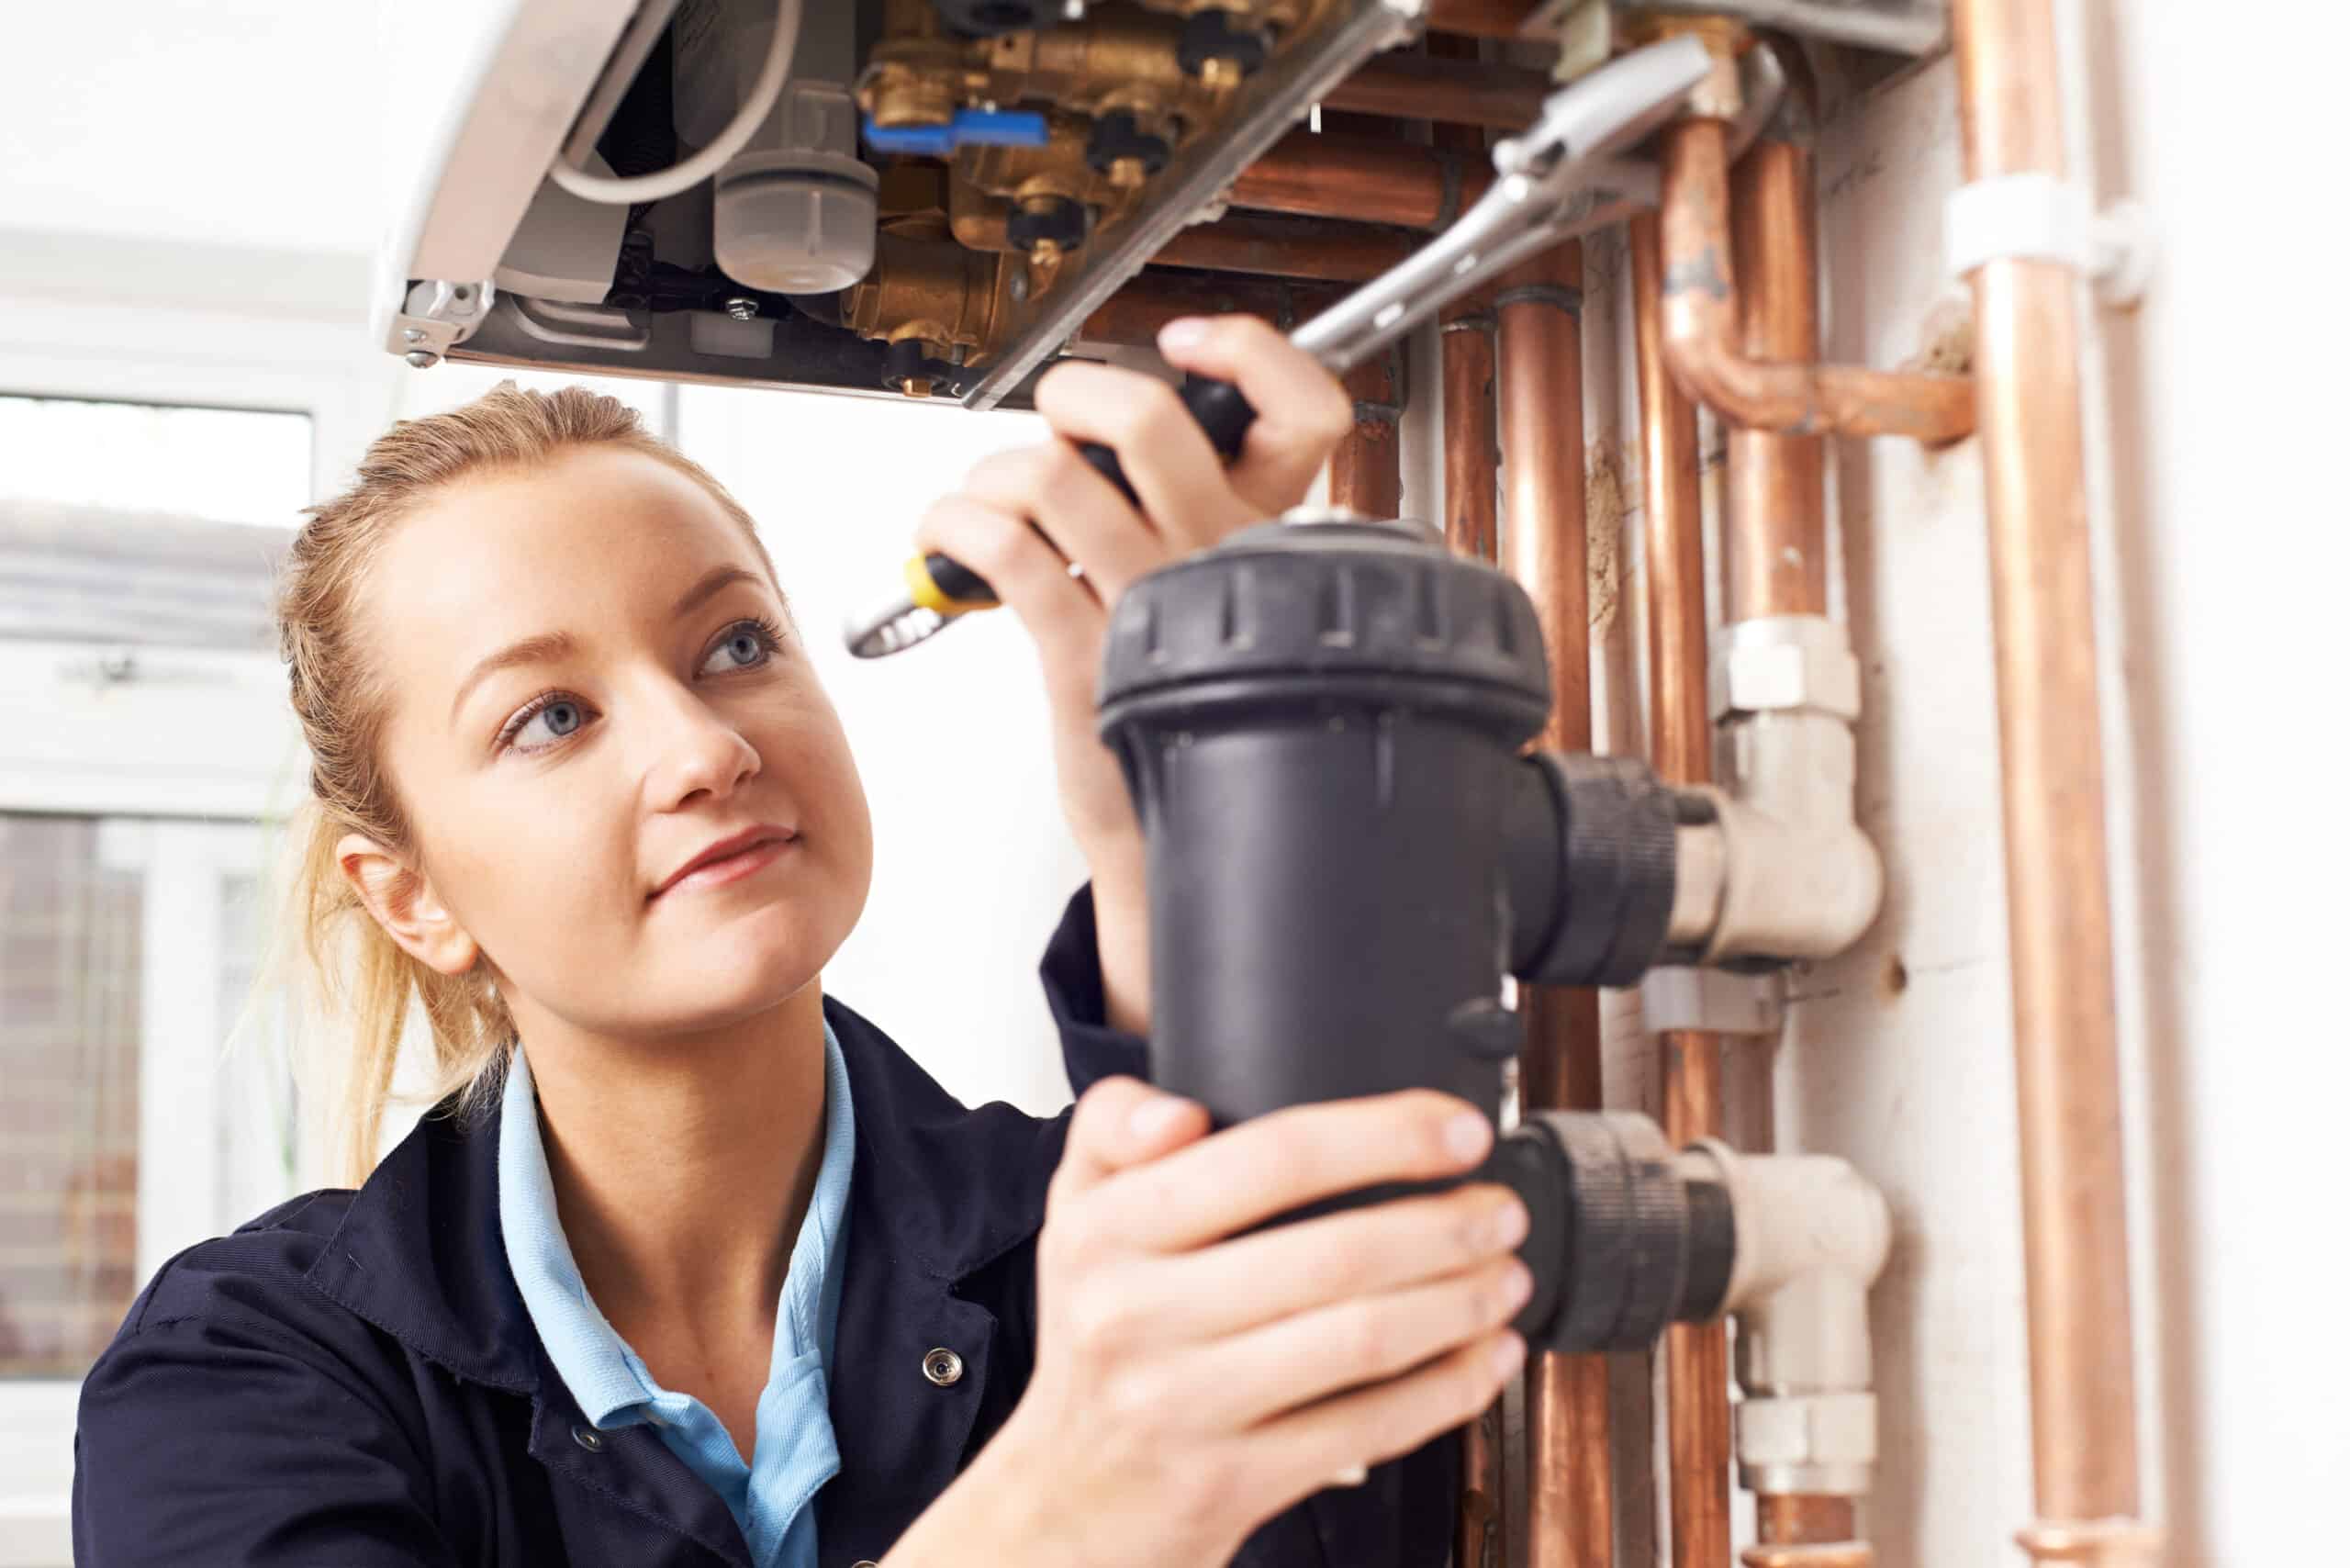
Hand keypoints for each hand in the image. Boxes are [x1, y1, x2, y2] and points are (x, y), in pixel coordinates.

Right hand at [888, 1079, 1531, 1567]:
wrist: (1069, 1500)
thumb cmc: (1098, 1336)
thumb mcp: (1077, 1213)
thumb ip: (1114, 1128)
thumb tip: (1180, 1109)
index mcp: (1107, 1229)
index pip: (1269, 1156)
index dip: (1384, 1136)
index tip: (1459, 1130)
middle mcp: (1137, 1314)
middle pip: (1335, 1253)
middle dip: (1448, 1225)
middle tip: (1501, 1208)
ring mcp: (1186, 1405)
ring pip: (1363, 1342)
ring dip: (1461, 1303)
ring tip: (1506, 1275)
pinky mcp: (1233, 1482)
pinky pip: (1368, 1428)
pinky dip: (1448, 1389)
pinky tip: (1487, 1356)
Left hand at [913, 318, 1352, 1027]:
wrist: (1166, 844)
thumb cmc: (1176, 712)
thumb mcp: (1210, 605)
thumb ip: (1180, 515)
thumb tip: (1094, 435)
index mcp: (1267, 541)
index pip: (1308, 412)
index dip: (1250, 354)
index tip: (1189, 346)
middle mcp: (1220, 564)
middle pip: (1149, 419)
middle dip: (1071, 397)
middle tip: (1054, 425)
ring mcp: (1153, 608)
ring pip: (1052, 475)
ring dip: (993, 475)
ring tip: (987, 507)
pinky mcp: (1084, 658)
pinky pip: (1004, 549)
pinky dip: (953, 526)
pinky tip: (950, 543)